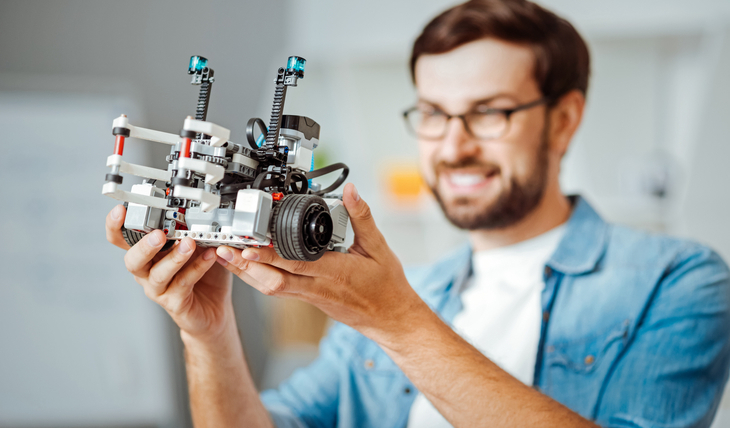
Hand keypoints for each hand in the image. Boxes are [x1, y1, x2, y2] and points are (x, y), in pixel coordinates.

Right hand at [106, 204, 233, 340]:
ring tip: (189, 244)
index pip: (121, 240)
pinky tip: (210, 256)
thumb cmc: (200, 274)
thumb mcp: (194, 246)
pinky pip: (184, 283)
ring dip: (174, 257)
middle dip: (144, 246)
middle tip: (159, 235)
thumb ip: (188, 231)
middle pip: (133, 260)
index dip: (115, 226)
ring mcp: (159, 289)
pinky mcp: (175, 302)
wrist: (213, 308)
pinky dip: (197, 267)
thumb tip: (191, 212)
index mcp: (146, 254)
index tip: (121, 211)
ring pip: (159, 274)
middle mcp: (146, 272)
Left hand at [215, 183, 429, 341]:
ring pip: (272, 287)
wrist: (390, 319)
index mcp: (336, 272)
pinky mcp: (309, 299)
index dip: (269, 256)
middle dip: (246, 266)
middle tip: (223, 250)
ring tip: (225, 256)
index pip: (296, 264)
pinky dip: (260, 278)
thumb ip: (362, 218)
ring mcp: (311, 296)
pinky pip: (279, 289)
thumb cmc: (386, 287)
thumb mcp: (380, 247)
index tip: (247, 245)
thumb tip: (351, 192)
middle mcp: (318, 287)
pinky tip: (248, 268)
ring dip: (247, 273)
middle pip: (274, 279)